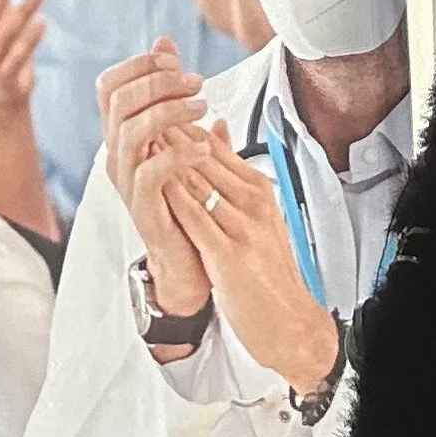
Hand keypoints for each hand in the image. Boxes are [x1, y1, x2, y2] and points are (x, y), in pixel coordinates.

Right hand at [95, 41, 209, 319]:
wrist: (193, 261)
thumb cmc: (187, 194)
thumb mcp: (179, 133)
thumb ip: (171, 91)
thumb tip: (166, 41)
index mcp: (123, 134)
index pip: (109, 84)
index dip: (139, 63)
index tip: (174, 59)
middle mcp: (117, 155)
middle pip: (118, 100)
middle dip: (159, 80)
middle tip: (197, 83)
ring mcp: (127, 183)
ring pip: (132, 130)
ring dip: (171, 110)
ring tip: (203, 108)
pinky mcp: (144, 209)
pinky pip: (151, 172)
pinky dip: (180, 153)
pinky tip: (205, 147)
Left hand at [169, 124, 339, 397]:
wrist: (290, 323)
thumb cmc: (272, 273)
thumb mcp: (260, 216)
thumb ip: (236, 178)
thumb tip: (218, 135)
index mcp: (259, 191)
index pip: (218, 149)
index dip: (186, 129)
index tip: (163, 113)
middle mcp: (253, 203)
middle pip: (206, 158)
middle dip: (173, 135)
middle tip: (146, 114)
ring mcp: (242, 227)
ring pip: (200, 182)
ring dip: (169, 158)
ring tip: (144, 138)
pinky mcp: (229, 254)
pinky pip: (197, 218)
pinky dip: (175, 196)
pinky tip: (157, 184)